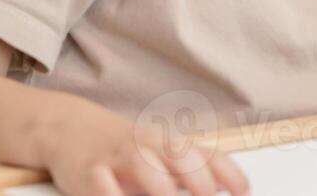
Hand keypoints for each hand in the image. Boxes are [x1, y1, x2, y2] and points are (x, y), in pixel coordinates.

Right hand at [42, 95, 249, 195]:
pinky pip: (103, 186)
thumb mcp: (159, 156)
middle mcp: (148, 147)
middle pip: (180, 156)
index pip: (207, 155)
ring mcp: (118, 158)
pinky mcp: (88, 173)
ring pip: (145, 168)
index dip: (229, 174)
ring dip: (162, 191)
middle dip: (199, 182)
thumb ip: (190, 171)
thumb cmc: (125, 150)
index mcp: (169, 145)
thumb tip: (225, 187)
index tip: (245, 192)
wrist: (70, 127)